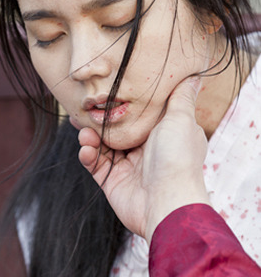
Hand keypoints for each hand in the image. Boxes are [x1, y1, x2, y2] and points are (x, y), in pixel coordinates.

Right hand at [78, 77, 209, 242]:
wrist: (167, 202)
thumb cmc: (177, 158)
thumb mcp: (181, 118)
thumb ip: (181, 96)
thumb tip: (193, 74)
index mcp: (163, 134)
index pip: (138, 115)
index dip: (121, 104)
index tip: (105, 91)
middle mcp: (146, 150)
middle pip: (117, 129)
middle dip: (99, 119)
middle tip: (82, 109)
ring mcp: (129, 167)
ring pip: (103, 145)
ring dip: (90, 136)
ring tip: (84, 130)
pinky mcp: (113, 182)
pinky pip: (96, 165)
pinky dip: (88, 155)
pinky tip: (86, 148)